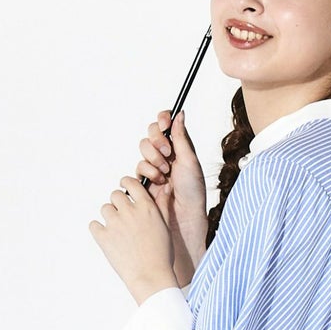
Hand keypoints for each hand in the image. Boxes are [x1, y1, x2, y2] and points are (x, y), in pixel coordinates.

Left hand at [88, 176, 178, 304]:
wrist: (151, 276)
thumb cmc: (161, 254)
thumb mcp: (165, 226)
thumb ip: (161, 206)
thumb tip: (163, 190)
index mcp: (146, 207)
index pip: (131, 183)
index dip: (126, 184)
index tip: (125, 188)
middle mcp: (129, 212)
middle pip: (115, 195)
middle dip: (118, 203)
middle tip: (123, 216)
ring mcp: (115, 224)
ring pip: (105, 209)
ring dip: (109, 216)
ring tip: (117, 230)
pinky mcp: (103, 237)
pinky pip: (93, 225)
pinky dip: (98, 230)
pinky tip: (107, 237)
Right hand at [136, 111, 207, 282]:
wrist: (184, 215)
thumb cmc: (193, 190)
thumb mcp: (190, 161)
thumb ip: (181, 137)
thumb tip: (179, 114)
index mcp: (179, 147)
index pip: (165, 125)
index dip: (162, 121)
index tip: (165, 125)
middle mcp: (165, 155)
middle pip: (151, 134)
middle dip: (157, 141)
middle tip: (167, 152)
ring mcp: (153, 166)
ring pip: (143, 149)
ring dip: (153, 158)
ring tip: (165, 172)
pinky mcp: (143, 180)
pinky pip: (137, 166)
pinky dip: (147, 170)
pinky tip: (158, 181)